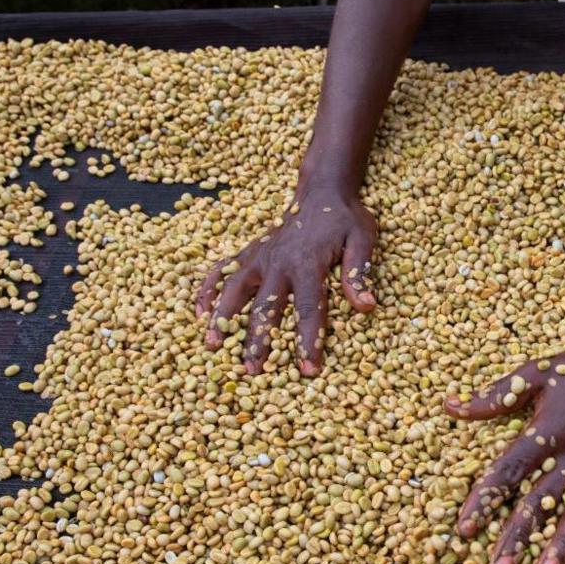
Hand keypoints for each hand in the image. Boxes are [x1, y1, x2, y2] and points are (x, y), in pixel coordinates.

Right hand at [196, 183, 376, 374]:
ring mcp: (259, 257)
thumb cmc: (345, 219)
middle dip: (259, 341)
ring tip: (212, 346)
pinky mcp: (248, 253)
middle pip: (265, 308)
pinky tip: (199, 313)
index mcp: (308, 264)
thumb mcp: (362, 239)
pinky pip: (221, 270)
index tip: (308, 369)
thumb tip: (366, 307)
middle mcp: (278, 263)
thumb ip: (359, 272)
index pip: (308, 308)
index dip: (308, 340)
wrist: (321, 191)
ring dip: (222, 319)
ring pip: (234, 291)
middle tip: (253, 372)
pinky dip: (207, 289)